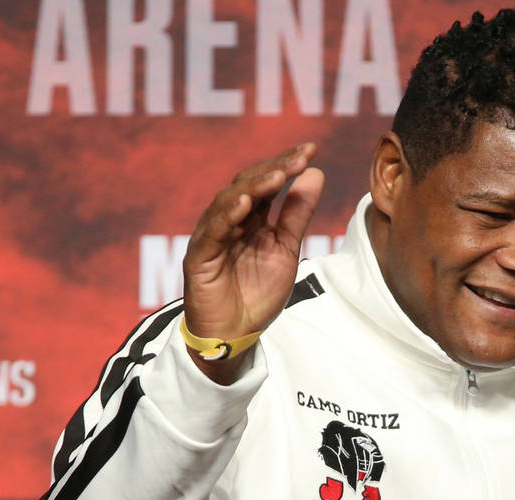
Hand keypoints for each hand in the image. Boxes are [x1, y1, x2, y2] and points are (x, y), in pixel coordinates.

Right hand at [182, 143, 324, 381]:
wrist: (234, 334)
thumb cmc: (256, 293)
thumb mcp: (286, 249)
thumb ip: (298, 214)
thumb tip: (315, 173)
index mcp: (251, 218)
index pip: (267, 182)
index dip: (287, 165)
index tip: (311, 150)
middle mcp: (230, 221)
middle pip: (248, 185)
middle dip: (275, 169)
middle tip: (300, 157)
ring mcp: (212, 236)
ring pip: (229, 202)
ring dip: (255, 187)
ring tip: (279, 175)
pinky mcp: (199, 257)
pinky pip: (213, 232)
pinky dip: (229, 215)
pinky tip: (246, 203)